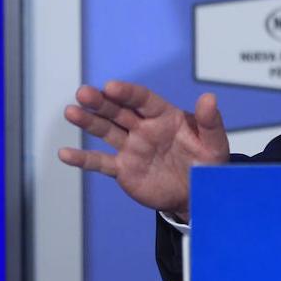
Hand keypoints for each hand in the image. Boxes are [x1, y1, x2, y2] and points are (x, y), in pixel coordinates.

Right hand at [58, 81, 229, 219]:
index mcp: (165, 116)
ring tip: (71, 112)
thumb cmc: (208, 163)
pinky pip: (101, 163)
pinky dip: (83, 159)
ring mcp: (132, 148)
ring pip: (106, 131)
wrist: (199, 193)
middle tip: (83, 93)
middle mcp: (145, 128)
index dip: (128, 93)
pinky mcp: (124, 169)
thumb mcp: (215, 142)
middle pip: (119, 111)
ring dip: (88, 121)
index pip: (143, 100)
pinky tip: (65, 154)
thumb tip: (209, 98)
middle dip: (101, 102)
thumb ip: (210, 121)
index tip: (111, 86)